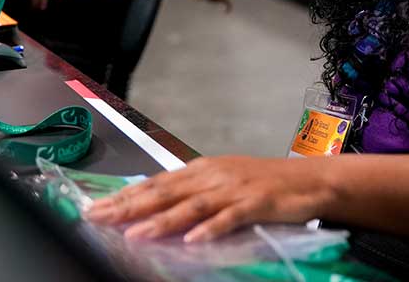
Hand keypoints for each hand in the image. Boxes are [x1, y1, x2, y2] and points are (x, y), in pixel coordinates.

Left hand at [86, 156, 332, 241]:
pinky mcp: (256, 203)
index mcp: (201, 169)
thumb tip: (156, 207)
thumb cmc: (265, 184)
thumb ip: (192, 193)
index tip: (97, 207)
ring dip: (162, 220)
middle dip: (129, 207)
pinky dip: (210, 229)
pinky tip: (192, 240)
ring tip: (136, 234)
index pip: (155, 183)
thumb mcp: (222, 183)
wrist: (310, 180)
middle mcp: (213, 175)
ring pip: (191, 205)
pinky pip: (229, 218)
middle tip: (100, 218)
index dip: (125, 196)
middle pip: (165, 192)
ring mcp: (234, 188)